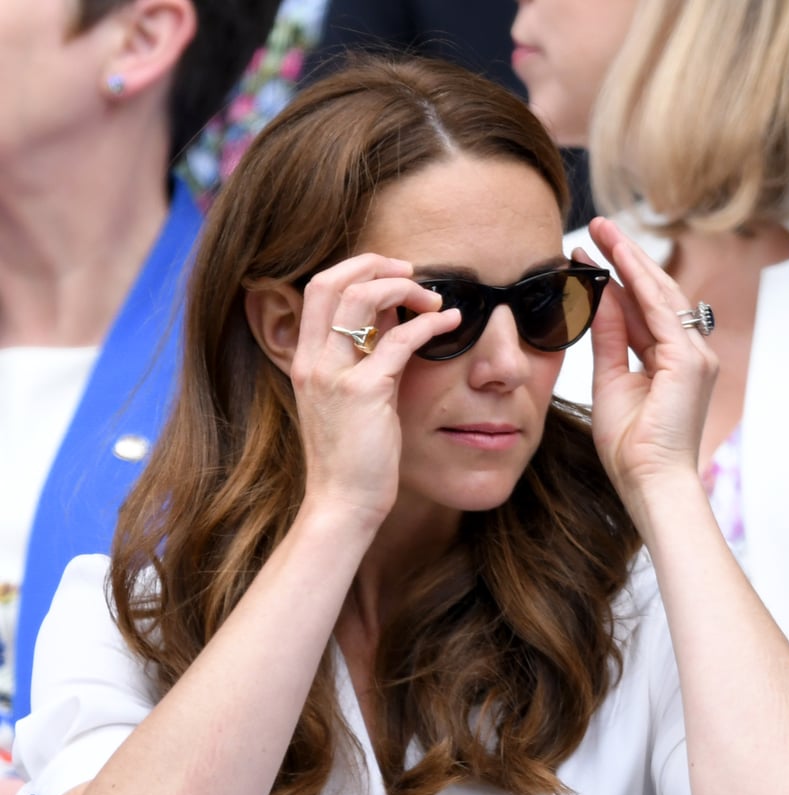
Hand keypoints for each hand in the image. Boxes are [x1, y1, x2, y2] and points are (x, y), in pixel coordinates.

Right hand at [291, 254, 460, 525]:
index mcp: (305, 362)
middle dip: (374, 264)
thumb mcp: (348, 401)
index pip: (319, 289)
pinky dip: (430, 323)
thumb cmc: (351, 459)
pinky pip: (399, 339)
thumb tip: (390, 321)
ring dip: (403, 287)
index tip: (390, 273)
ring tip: (434, 297)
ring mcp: (334, 376)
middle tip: (412, 270)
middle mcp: (313, 362)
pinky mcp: (364, 393)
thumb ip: (362, 359)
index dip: (355, 269)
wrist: (341, 504)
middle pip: (332, 281)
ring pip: (361, 298)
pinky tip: (451, 322)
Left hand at [581, 217, 718, 507]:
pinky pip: (660, 311)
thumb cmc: (631, 447)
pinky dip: (639, 282)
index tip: (588, 256)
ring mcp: (695, 355)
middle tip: (596, 228)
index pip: (642, 309)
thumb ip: (608, 340)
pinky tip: (617, 259)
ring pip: (660, 293)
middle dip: (624, 259)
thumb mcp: (610, 382)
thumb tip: (596, 302)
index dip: (616, 280)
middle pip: (655, 293)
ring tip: (602, 231)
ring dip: (629, 260)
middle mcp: (689, 352)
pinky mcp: (690, 360)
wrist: (649, 481)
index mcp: (670, 361)